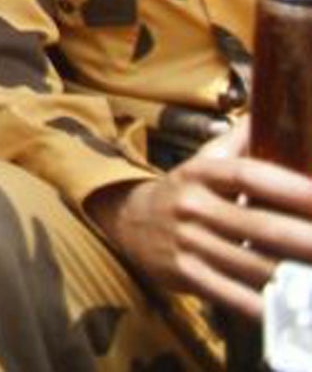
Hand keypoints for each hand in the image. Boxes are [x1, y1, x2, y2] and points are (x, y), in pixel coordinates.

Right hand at [88, 121, 311, 320]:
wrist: (126, 220)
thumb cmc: (181, 191)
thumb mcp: (202, 161)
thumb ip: (238, 142)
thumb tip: (269, 111)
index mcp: (201, 173)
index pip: (249, 175)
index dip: (290, 187)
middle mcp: (193, 205)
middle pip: (260, 225)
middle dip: (306, 239)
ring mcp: (188, 242)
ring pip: (252, 264)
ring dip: (293, 277)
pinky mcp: (186, 274)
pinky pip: (231, 294)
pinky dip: (262, 306)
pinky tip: (288, 309)